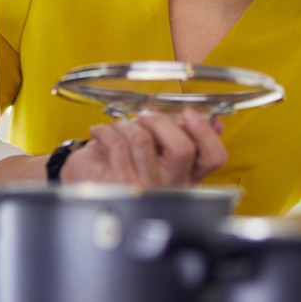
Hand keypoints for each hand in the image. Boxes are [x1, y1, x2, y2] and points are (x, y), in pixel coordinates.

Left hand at [62, 109, 227, 186]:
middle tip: (147, 117)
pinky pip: (117, 144)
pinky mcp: (119, 184)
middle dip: (161, 121)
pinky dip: (106, 131)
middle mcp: (170, 185)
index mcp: (187, 175)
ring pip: (144, 140)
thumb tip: (212, 120)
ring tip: (120, 127)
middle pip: (182, 148)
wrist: (87, 186)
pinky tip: (102, 133)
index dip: (204, 131)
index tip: (190, 114)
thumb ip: (184, 135)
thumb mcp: (160, 151)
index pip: (213, 157)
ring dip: (127, 124)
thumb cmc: (125, 167)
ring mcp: (145, 187)